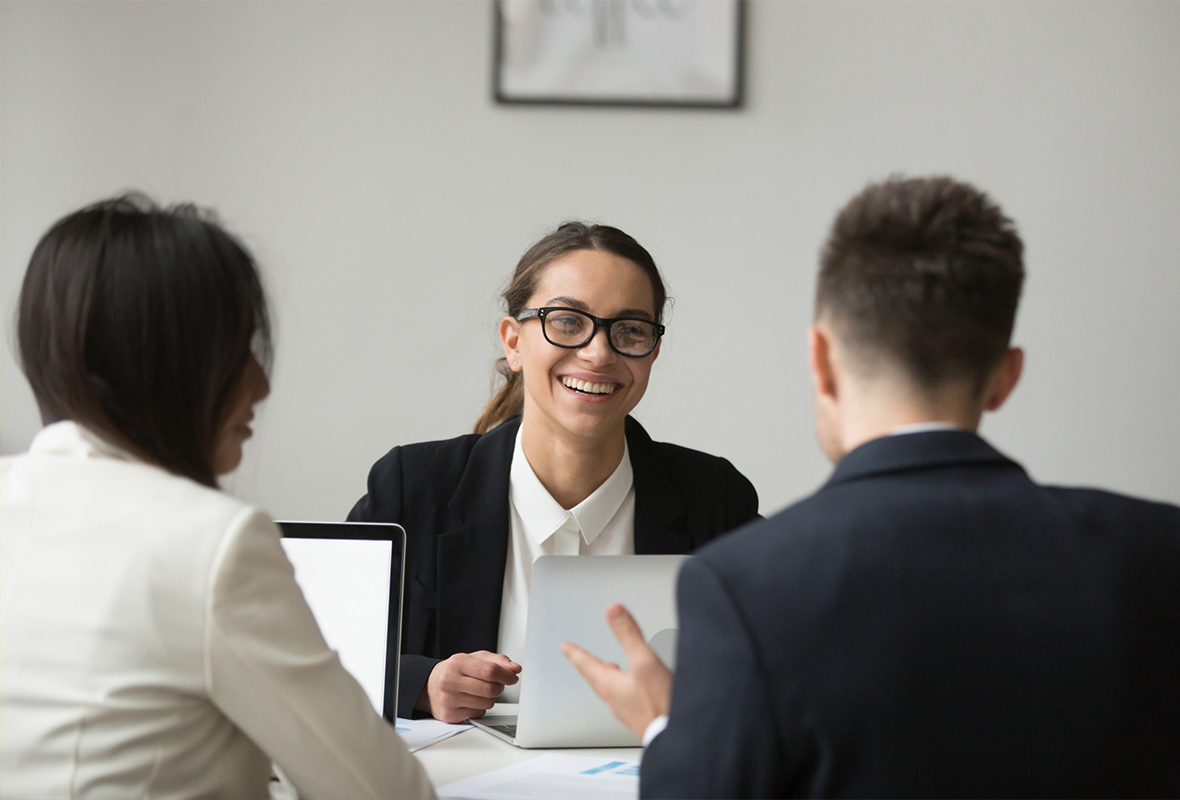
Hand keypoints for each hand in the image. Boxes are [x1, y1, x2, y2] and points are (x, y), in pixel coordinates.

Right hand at [416, 651, 521, 723]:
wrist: (430, 687)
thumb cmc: (456, 671)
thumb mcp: (475, 659)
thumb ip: (497, 661)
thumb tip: (515, 668)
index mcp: (458, 663)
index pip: (490, 671)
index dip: (506, 675)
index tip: (513, 677)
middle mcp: (450, 681)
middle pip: (490, 689)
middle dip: (499, 687)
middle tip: (496, 684)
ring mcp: (449, 700)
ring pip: (487, 703)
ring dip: (490, 698)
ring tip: (480, 692)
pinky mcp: (450, 716)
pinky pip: (479, 714)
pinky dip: (480, 708)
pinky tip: (471, 701)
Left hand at [561, 603, 671, 739]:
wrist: (675, 735)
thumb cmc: (659, 705)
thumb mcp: (644, 662)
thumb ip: (628, 635)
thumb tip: (613, 611)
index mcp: (609, 685)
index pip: (586, 664)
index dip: (575, 652)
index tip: (564, 646)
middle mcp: (614, 699)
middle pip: (596, 677)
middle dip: (588, 664)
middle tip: (579, 657)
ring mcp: (626, 710)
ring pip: (610, 688)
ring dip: (606, 675)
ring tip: (607, 667)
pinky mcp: (640, 717)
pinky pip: (624, 697)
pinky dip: (622, 686)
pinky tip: (633, 686)